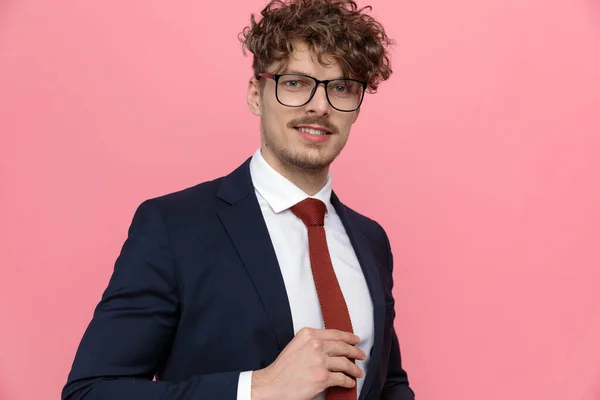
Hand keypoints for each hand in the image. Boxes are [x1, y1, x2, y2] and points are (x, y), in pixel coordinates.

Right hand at [250, 327, 365, 399]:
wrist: (273, 385)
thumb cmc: (282, 369)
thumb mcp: (296, 345)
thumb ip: (312, 342)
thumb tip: (330, 346)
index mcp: (309, 335)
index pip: (335, 333)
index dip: (348, 336)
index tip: (355, 339)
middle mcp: (315, 345)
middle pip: (343, 347)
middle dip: (355, 351)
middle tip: (361, 354)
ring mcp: (320, 361)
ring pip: (345, 363)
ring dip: (354, 369)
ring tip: (358, 372)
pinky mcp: (323, 377)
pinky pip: (341, 379)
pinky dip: (348, 382)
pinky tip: (350, 382)